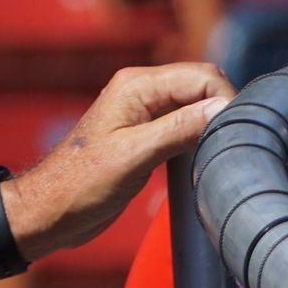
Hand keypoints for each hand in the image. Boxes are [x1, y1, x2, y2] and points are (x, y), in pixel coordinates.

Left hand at [2, 62, 233, 259]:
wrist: (50, 211)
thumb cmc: (81, 185)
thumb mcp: (134, 157)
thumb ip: (177, 130)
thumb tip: (222, 110)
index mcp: (136, 85)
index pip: (202, 76)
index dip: (225, 100)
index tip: (237, 134)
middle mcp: (142, 91)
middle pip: (202, 86)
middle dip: (223, 110)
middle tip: (234, 146)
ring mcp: (144, 113)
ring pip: (196, 106)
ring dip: (212, 124)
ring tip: (222, 153)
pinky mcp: (146, 135)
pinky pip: (184, 125)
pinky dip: (199, 137)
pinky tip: (205, 158)